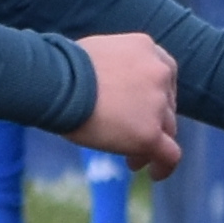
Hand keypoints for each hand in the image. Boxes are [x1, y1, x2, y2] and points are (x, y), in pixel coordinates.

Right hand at [63, 30, 185, 179]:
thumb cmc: (61, 68)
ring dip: (151, 143)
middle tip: (130, 136)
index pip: (163, 77)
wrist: (54, 81)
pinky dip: (164, 166)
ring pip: (166, 129)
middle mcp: (159, 73)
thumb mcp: (98, 55)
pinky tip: (153, 174)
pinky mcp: (149, 133)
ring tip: (131, 160)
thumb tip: (113, 88)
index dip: (156, 97)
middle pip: (165, 104)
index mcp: (147, 48)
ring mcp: (157, 103)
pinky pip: (170, 155)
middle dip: (151, 121)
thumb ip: (117, 68)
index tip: (143, 110)